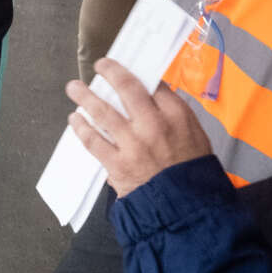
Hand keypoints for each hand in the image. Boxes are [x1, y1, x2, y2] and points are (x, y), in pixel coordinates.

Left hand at [67, 59, 210, 194]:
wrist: (186, 207)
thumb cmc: (193, 172)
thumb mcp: (197, 137)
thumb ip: (176, 116)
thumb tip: (155, 98)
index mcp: (177, 116)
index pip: (155, 86)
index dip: (140, 76)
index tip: (128, 70)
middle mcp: (154, 125)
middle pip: (127, 89)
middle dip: (111, 73)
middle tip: (99, 65)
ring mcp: (133, 144)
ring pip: (103, 112)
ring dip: (85, 97)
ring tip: (74, 87)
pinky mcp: (117, 164)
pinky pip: (93, 141)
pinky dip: (81, 128)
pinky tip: (74, 119)